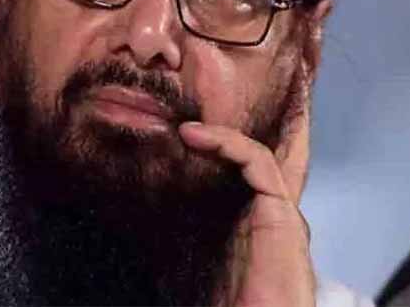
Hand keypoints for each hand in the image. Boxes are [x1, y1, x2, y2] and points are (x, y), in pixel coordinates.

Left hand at [179, 62, 315, 306]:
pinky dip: (229, 144)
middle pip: (253, 162)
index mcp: (248, 229)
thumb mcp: (185, 267)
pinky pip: (258, 163)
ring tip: (187, 128)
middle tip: (192, 120)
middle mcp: (267, 218)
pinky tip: (197, 137)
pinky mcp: (283, 215)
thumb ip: (170, 240)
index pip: (236, 179)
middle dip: (228, 135)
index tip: (179, 138)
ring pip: (257, 156)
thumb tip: (126, 218)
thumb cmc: (227, 306)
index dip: (216, 153)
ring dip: (224, 135)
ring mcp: (279, 215)